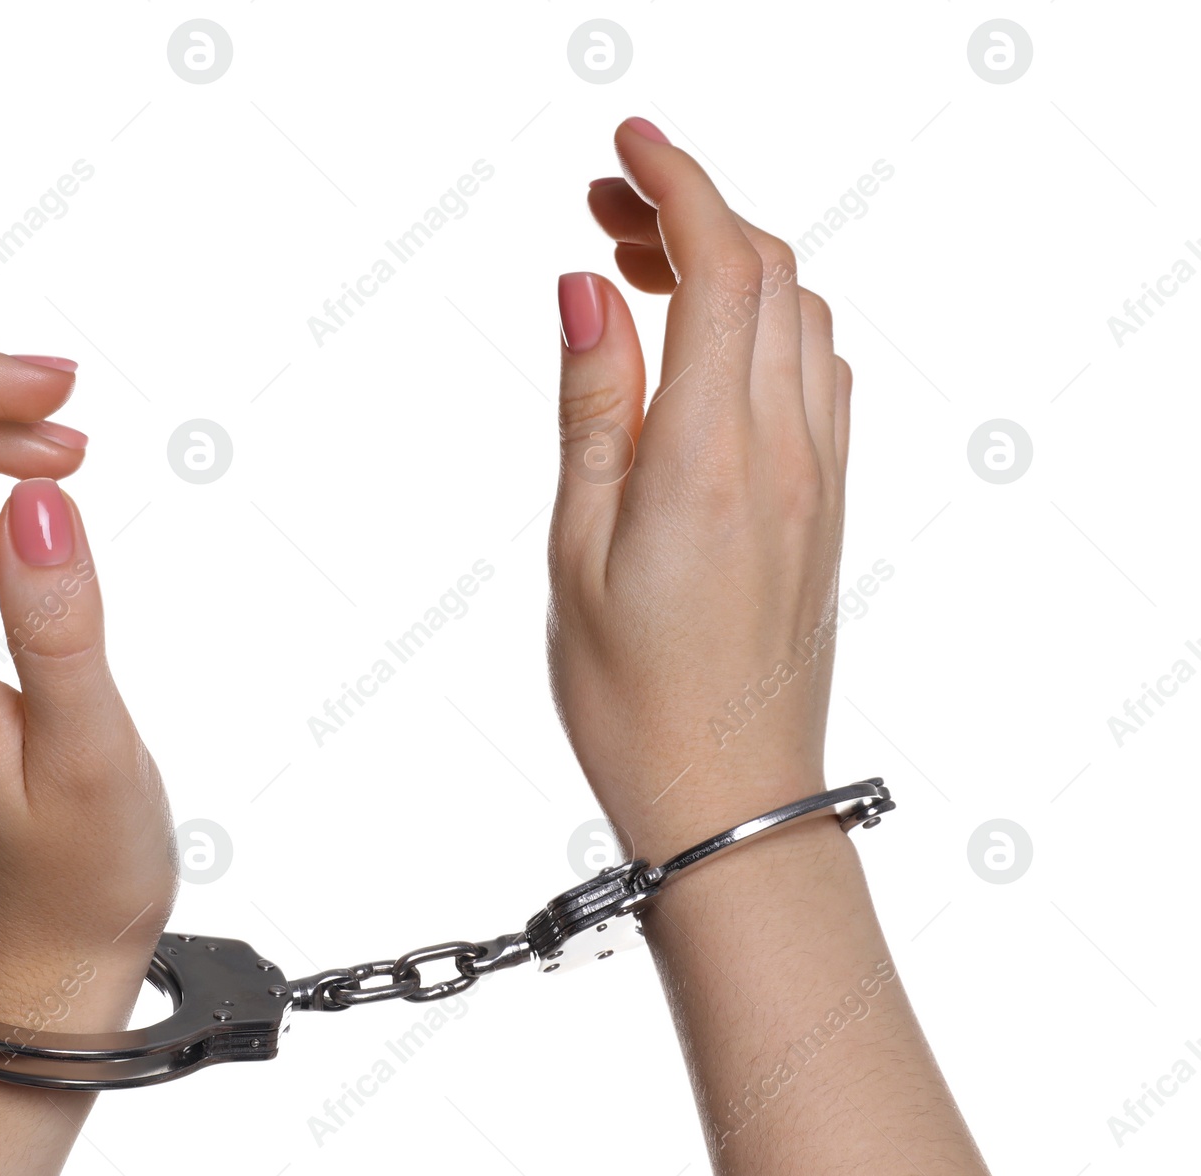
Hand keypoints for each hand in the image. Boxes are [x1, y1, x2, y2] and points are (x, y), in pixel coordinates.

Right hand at [548, 119, 849, 864]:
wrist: (731, 800)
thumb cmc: (633, 699)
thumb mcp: (578, 549)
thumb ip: (594, 408)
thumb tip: (589, 289)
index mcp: (712, 457)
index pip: (722, 270)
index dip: (679, 184)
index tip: (626, 145)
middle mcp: (785, 452)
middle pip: (770, 275)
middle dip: (694, 212)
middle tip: (606, 206)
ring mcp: (819, 478)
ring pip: (802, 318)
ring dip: (733, 265)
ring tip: (643, 270)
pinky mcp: (825, 507)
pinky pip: (819, 376)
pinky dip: (767, 323)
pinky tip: (706, 348)